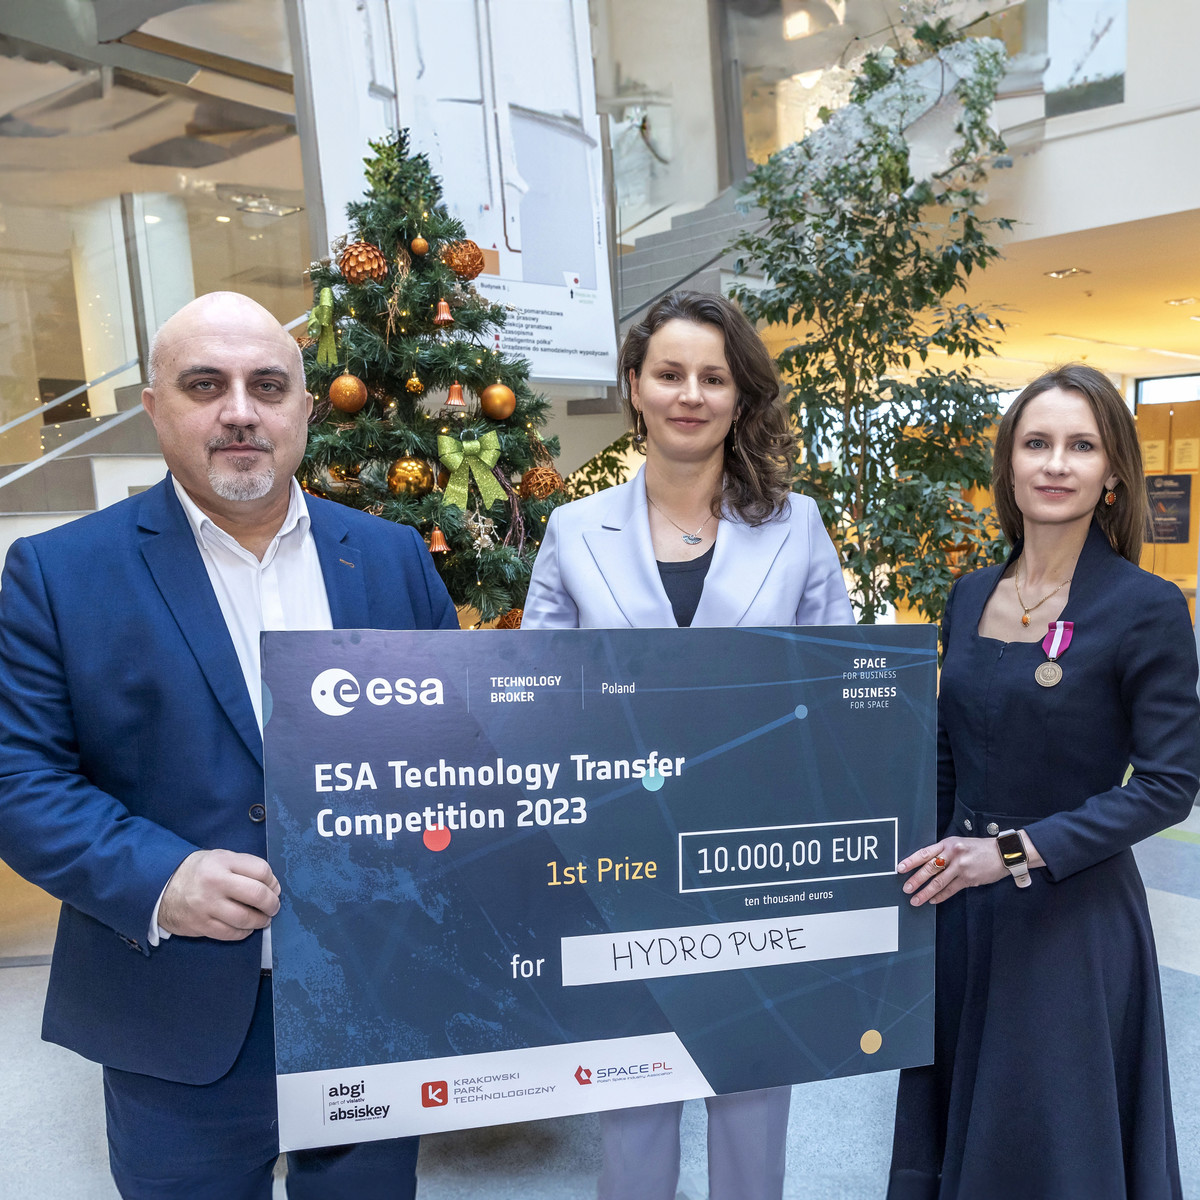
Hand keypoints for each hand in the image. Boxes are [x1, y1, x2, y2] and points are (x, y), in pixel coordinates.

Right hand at [158, 849, 280, 939]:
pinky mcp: (201, 925)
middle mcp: (215, 883)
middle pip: (257, 895)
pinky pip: (231, 933)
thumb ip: (245, 867)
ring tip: (263, 918)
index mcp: (223, 862)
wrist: (162, 887)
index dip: (273, 881)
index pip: (261, 870)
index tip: (273, 887)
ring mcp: (207, 906)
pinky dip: (244, 932)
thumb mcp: (220, 858)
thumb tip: (272, 885)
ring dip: (261, 920)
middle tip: (273, 907)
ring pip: (246, 918)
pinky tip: (246, 927)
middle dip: (272, 903)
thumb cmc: (198, 872)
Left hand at [897, 837, 1007, 905]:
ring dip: (925, 892)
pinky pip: (951, 889)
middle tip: (906, 888)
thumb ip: (943, 852)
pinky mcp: (969, 879)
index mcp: (947, 844)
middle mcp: (953, 854)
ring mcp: (961, 867)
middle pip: (929, 869)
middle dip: (915, 880)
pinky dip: (941, 896)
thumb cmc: (979, 848)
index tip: (900, 868)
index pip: (925, 853)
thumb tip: (926, 864)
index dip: (911, 861)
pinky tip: (933, 900)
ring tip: (916, 899)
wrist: (1003, 853)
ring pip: (938, 882)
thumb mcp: (958, 844)